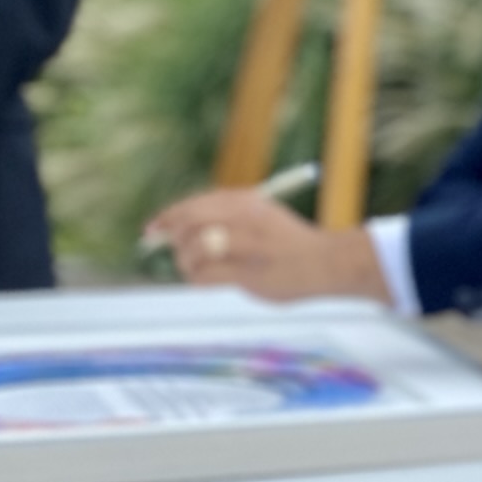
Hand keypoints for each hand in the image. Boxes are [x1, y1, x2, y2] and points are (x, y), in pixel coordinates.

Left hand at [140, 191, 390, 303]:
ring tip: (196, 269)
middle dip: (177, 240)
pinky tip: (206, 280)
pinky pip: (205, 275)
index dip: (169, 216)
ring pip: (194, 249)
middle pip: (190, 223)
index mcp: (247, 201)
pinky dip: (197, 278)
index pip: (195, 204)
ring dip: (187, 262)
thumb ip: (225, 217)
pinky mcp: (248, 273)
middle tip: (179, 253)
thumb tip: (176, 227)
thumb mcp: (260, 215)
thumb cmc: (290, 242)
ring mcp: (247, 245)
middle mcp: (245, 218)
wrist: (328, 263)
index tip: (153, 229)